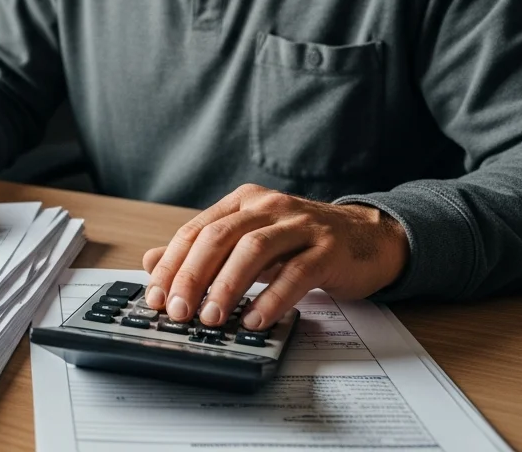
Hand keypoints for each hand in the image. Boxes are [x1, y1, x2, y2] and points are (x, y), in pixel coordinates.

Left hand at [141, 184, 408, 330]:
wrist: (370, 238)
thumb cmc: (303, 244)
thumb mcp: (249, 242)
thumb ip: (203, 252)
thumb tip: (151, 261)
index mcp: (243, 202)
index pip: (196, 231)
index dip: (172, 264)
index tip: (156, 296)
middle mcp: (268, 207)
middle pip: (219, 237)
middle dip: (192, 276)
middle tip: (178, 311)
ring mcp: (301, 225)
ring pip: (254, 250)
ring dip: (227, 286)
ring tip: (211, 318)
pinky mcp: (329, 248)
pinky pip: (296, 273)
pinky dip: (272, 297)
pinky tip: (256, 320)